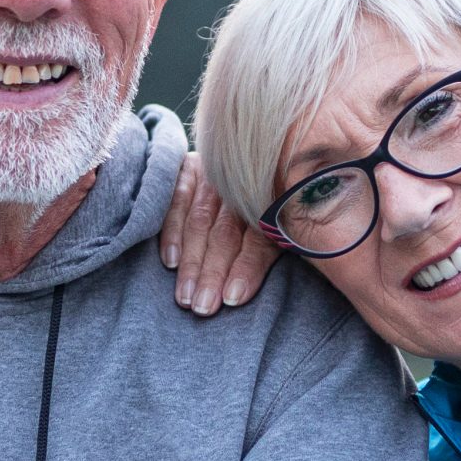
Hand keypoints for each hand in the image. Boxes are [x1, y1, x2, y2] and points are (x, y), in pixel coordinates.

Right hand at [161, 153, 279, 316]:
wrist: (262, 153)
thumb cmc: (275, 204)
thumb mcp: (288, 221)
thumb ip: (284, 244)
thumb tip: (281, 282)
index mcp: (276, 200)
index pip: (259, 237)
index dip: (246, 267)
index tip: (232, 298)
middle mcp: (244, 186)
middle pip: (227, 233)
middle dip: (213, 273)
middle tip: (203, 306)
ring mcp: (215, 176)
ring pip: (201, 222)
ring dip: (192, 262)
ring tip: (185, 297)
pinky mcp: (190, 168)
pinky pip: (178, 201)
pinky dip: (173, 232)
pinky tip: (171, 262)